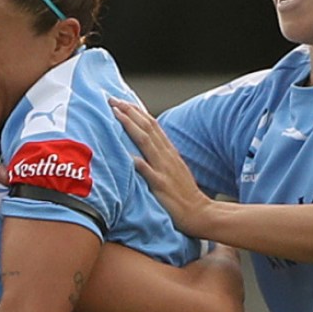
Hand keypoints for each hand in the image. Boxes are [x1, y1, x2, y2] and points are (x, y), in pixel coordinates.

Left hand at [110, 99, 213, 235]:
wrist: (199, 212)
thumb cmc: (184, 193)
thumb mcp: (174, 168)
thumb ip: (161, 155)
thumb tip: (146, 144)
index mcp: (169, 152)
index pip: (152, 125)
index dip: (136, 111)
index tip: (122, 101)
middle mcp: (166, 156)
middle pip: (147, 127)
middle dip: (130, 112)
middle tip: (113, 99)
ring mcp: (164, 169)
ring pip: (146, 142)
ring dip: (131, 126)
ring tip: (116, 115)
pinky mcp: (161, 185)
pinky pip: (148, 172)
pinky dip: (138, 162)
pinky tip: (127, 155)